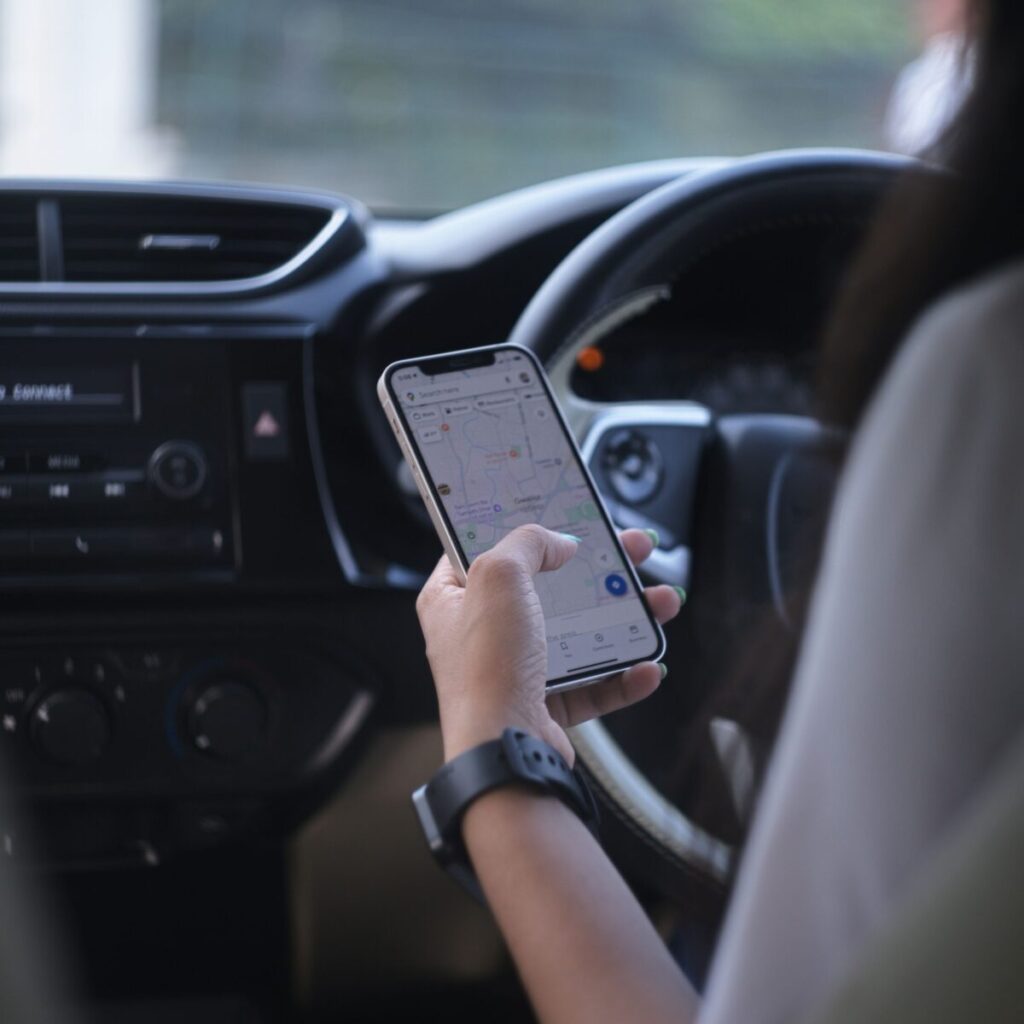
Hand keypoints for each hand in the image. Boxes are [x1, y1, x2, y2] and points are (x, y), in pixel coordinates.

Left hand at [415, 524, 683, 763]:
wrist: (504, 748)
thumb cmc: (487, 665)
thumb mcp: (498, 576)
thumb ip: (527, 543)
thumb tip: (557, 542)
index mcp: (452, 599)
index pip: (484, 549)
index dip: (523, 529)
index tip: (561, 515)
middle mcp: (481, 633)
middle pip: (548, 587)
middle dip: (598, 569)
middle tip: (634, 550)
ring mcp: (515, 669)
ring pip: (578, 633)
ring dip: (625, 617)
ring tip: (663, 603)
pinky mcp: (545, 704)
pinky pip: (592, 684)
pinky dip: (623, 675)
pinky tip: (648, 665)